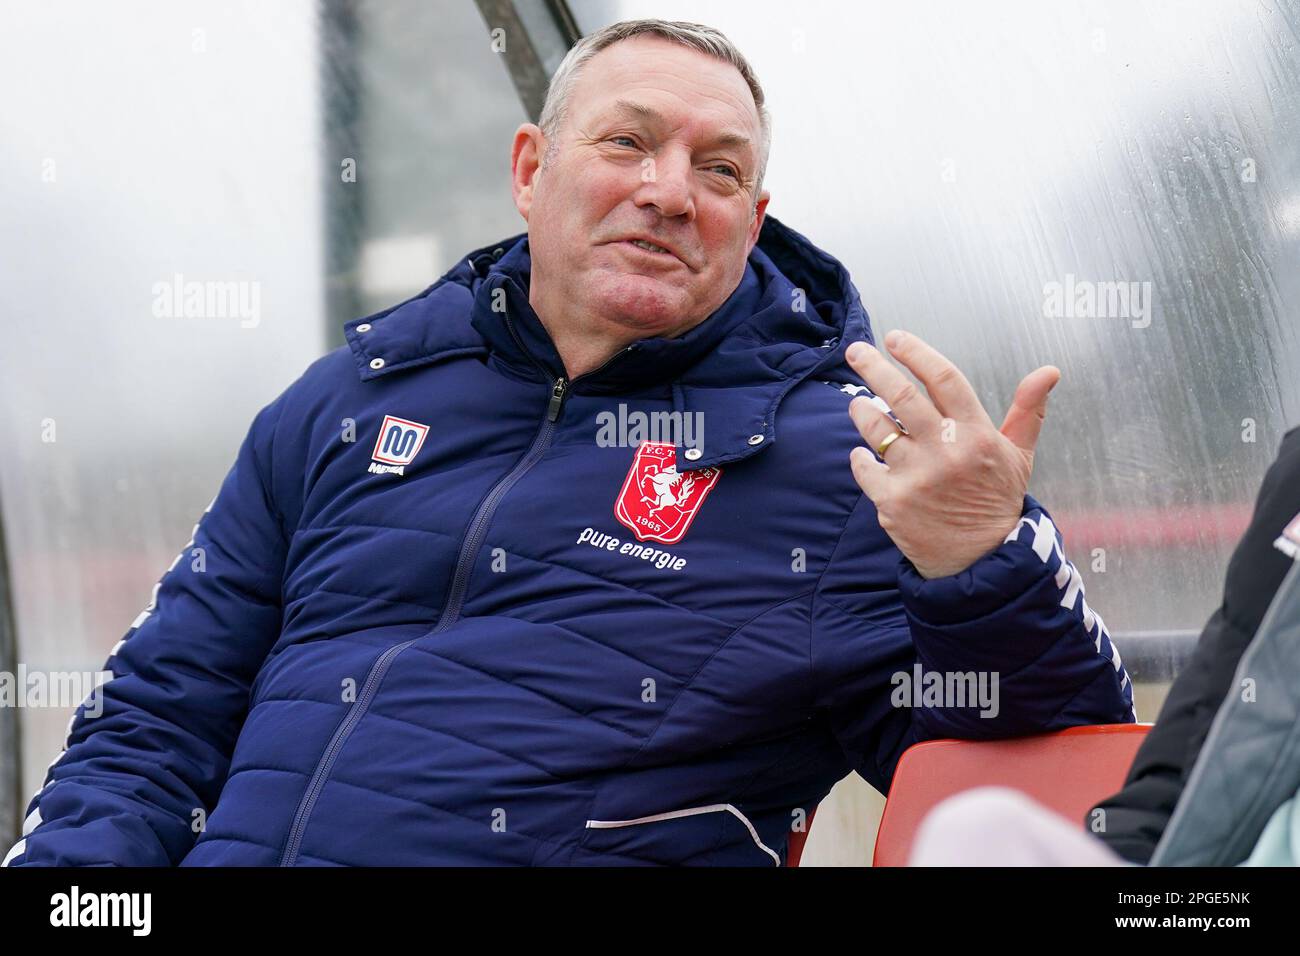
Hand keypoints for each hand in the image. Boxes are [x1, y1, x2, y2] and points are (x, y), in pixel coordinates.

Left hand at [845, 329, 1059, 578]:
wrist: (980, 560)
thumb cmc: (994, 500)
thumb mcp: (1018, 455)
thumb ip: (1027, 410)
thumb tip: (1049, 370)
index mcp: (976, 433)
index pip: (944, 378)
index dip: (916, 353)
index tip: (896, 337)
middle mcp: (946, 451)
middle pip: (900, 395)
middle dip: (873, 367)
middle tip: (856, 351)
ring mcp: (917, 476)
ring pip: (876, 428)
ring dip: (861, 410)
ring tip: (858, 404)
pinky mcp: (892, 501)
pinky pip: (864, 467)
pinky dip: (860, 456)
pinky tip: (864, 453)